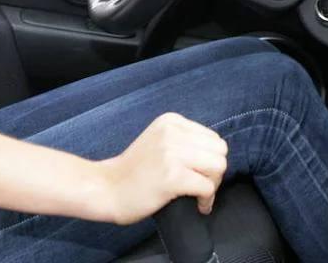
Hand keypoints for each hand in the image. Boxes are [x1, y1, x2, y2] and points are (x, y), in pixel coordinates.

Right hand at [95, 112, 228, 223]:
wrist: (107, 188)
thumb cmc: (134, 171)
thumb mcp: (159, 141)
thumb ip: (184, 141)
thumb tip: (218, 154)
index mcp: (171, 121)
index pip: (213, 138)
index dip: (210, 159)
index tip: (198, 174)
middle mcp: (172, 132)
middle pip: (220, 151)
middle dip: (215, 172)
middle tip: (200, 186)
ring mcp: (171, 153)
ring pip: (218, 167)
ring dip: (213, 185)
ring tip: (199, 195)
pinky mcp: (172, 176)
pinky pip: (207, 188)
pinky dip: (207, 201)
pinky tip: (197, 206)